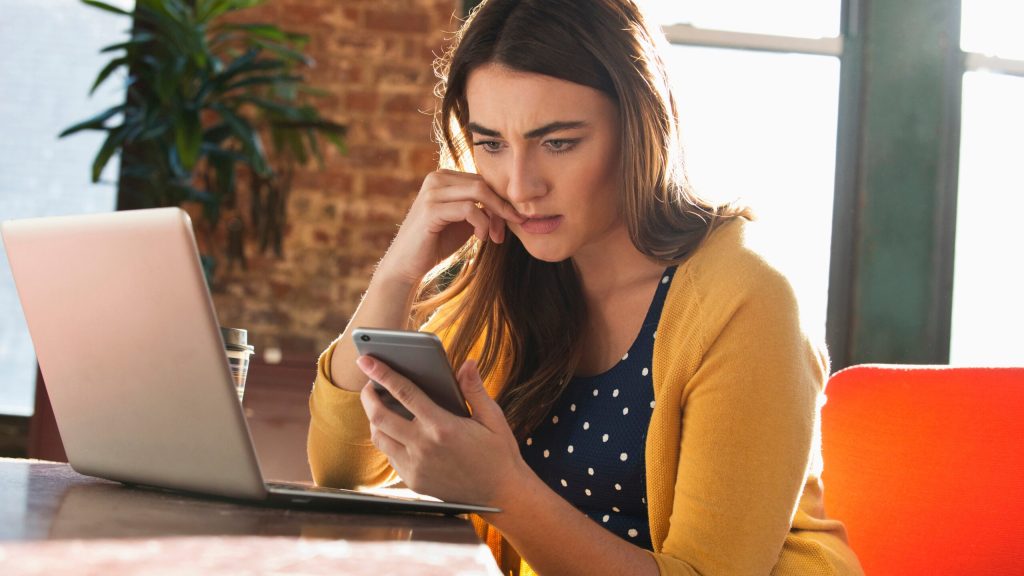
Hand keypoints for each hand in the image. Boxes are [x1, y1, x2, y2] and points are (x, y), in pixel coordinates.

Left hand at [356, 355, 525, 506]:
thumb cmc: (498, 453)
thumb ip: (475, 390)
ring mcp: (415, 467)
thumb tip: (467, 364)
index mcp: (443, 427)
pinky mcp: (413, 482)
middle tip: (369, 384)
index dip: (383, 374)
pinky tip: (395, 430)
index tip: (367, 361)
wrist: (501, 495)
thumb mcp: (493, 418)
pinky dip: (387, 439)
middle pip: (380, 416)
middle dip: (368, 396)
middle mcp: (424, 447)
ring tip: (379, 405)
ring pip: (379, 438)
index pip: (404, 393)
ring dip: (373, 419)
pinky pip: (390, 456)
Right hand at [376, 169, 524, 285]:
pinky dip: (482, 224)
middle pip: (483, 183)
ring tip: (493, 236)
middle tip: (506, 230)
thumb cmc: (437, 242)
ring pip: (479, 192)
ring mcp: (432, 192)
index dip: (500, 200)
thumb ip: (482, 207)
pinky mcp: (431, 209)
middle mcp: (436, 178)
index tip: (511, 222)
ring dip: (494, 216)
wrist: (407, 264)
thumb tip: (509, 204)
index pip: (482, 180)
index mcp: (444, 177)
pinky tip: (481, 238)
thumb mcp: (464, 221)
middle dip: (501, 207)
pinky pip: (469, 209)